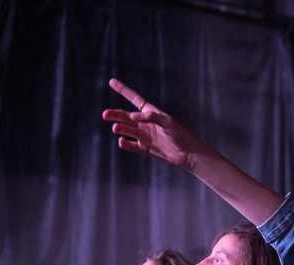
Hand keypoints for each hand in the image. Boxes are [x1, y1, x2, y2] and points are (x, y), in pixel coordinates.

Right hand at [103, 79, 219, 168]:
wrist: (187, 153)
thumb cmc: (180, 134)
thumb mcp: (167, 122)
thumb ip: (151, 117)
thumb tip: (132, 116)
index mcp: (151, 112)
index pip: (134, 99)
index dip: (123, 90)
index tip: (111, 81)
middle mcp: (145, 123)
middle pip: (125, 116)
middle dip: (115, 114)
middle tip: (105, 114)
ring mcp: (144, 135)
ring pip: (127, 130)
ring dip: (120, 128)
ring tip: (116, 128)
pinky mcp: (144, 148)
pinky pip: (131, 145)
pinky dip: (125, 143)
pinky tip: (121, 141)